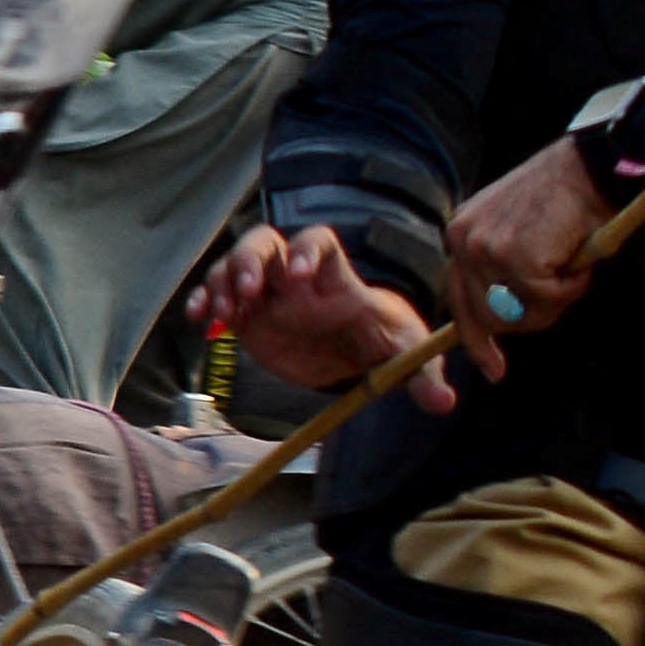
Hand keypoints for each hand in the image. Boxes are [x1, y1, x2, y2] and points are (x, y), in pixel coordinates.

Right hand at [203, 221, 441, 404]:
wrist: (353, 351)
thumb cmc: (380, 341)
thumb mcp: (405, 355)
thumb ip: (423, 375)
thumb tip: (444, 403)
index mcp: (335, 277)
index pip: (319, 242)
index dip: (308, 252)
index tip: (300, 276)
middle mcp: (296, 276)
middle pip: (264, 243)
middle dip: (249, 261)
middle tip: (246, 293)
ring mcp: (268, 291)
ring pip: (234, 265)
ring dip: (222, 283)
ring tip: (220, 315)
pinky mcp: (247, 314)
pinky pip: (218, 296)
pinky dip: (205, 303)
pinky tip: (200, 322)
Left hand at [442, 133, 635, 340]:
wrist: (592, 166)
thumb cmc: (569, 200)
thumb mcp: (524, 234)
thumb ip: (506, 273)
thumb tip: (508, 322)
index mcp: (463, 234)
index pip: (460, 300)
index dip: (477, 340)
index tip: (494, 370)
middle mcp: (463, 241)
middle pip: (488, 317)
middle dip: (530, 318)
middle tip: (565, 290)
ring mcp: (484, 249)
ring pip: (518, 315)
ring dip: (556, 299)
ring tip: (574, 263)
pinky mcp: (513, 256)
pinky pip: (546, 299)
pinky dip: (572, 286)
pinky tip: (580, 255)